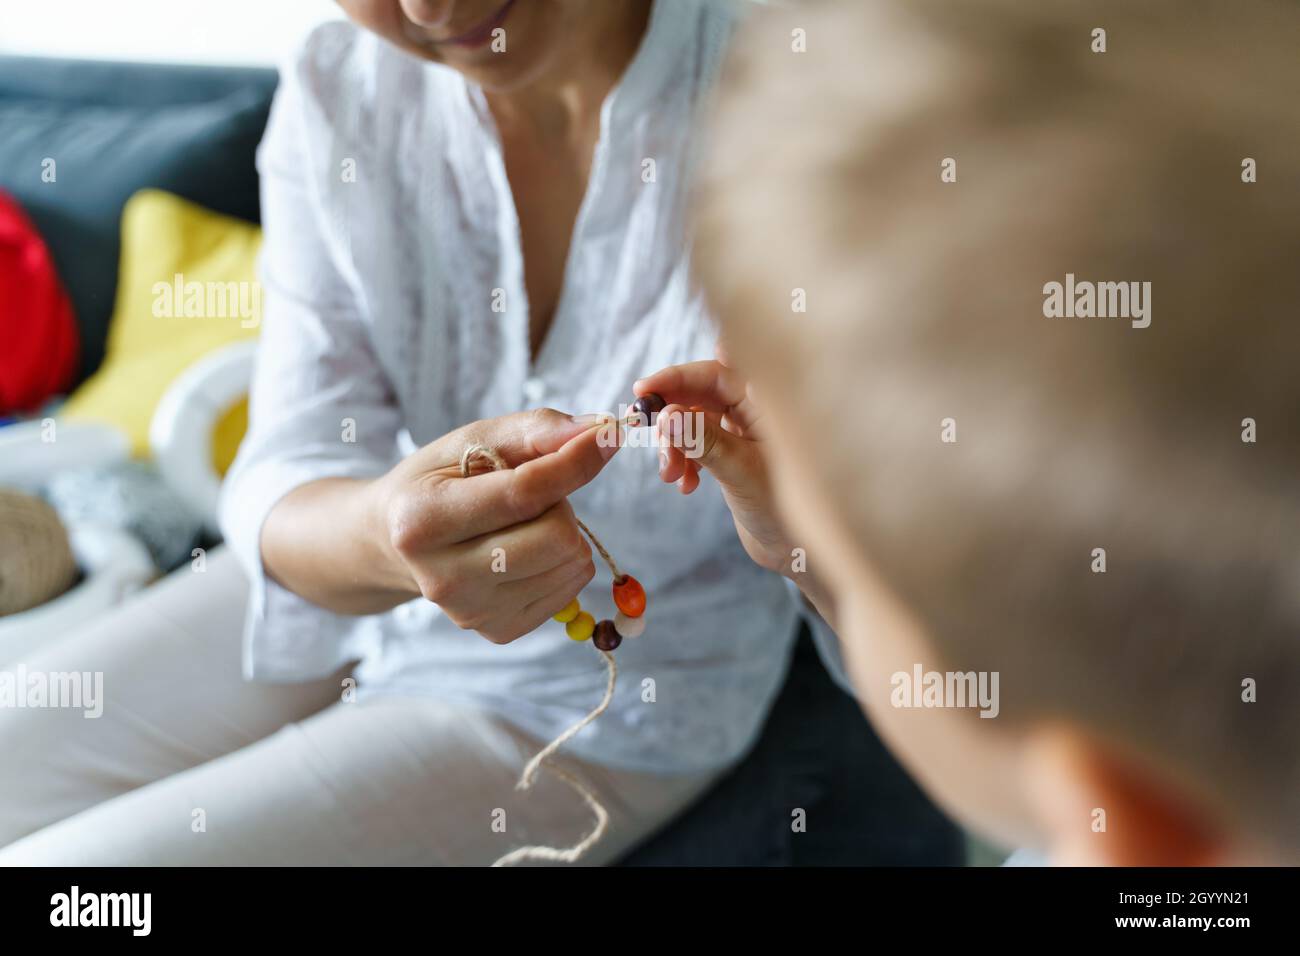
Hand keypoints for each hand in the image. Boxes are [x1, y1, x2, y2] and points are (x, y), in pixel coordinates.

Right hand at [366, 409, 620, 642]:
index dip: (575, 462)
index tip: (607, 437)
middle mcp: (443, 578)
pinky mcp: (499, 630)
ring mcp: (471, 612)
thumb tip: (599, 430)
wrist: (397, 541)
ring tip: (522, 523)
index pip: (524, 493)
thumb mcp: (471, 440)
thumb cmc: (439, 481)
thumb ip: (535, 429)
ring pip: (571, 563)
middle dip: (561, 504)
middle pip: (557, 537)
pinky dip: (562, 562)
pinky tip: (525, 550)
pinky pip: (571, 589)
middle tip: (532, 496)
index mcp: (423, 521)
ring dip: (564, 532)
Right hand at [635, 348, 793, 574]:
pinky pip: (697, 443)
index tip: (643, 391)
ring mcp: (742, 430)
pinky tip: (686, 485)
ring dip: (674, 445)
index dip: (677, 377)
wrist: (793, 549)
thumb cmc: (781, 508)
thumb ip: (703, 441)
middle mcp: (755, 410)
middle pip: (699, 394)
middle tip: (651, 440)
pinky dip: (685, 460)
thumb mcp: (739, 471)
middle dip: (672, 419)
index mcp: (767, 403)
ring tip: (670, 476)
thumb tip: (668, 416)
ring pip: (694, 420)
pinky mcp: (732, 451)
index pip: (715, 374)